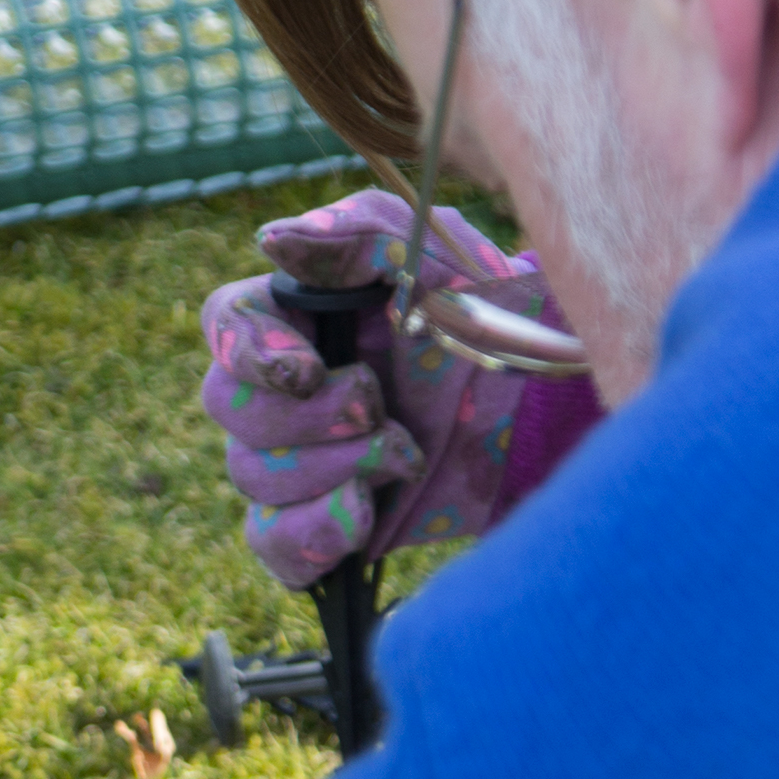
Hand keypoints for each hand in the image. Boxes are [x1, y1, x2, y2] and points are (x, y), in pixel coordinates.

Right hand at [199, 185, 595, 586]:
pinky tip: (360, 516)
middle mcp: (288, 389)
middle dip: (304, 417)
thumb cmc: (501, 319)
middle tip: (377, 409)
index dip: (248, 351)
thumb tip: (271, 241)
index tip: (305, 368)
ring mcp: (303, 461)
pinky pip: (275, 544)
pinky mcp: (327, 525)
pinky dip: (310, 536)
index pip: (224, 324)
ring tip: (403, 455)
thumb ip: (360, 234)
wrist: (555, 410)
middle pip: (231, 409)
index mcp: (301, 315)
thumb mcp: (443, 255)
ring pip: (251, 476)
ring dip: (326, 468)